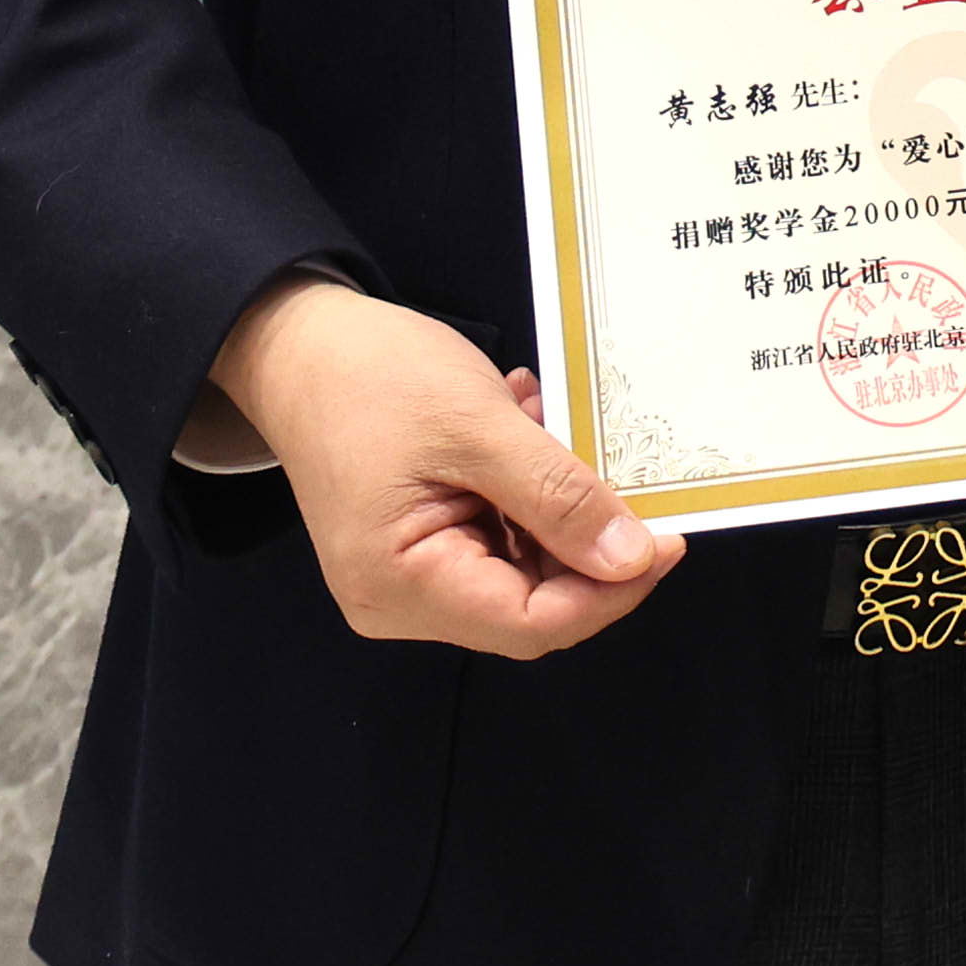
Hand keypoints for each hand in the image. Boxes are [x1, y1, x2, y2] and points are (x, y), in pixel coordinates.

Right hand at [197, 278, 683, 660]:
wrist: (296, 341)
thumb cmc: (370, 377)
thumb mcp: (476, 427)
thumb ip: (556, 497)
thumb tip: (633, 559)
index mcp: (403, 587)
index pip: (533, 624)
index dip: (611, 590)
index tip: (669, 537)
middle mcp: (401, 601)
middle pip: (532, 603)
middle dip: (588, 542)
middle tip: (627, 471)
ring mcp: (407, 576)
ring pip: (522, 566)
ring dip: (558, 503)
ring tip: (554, 424)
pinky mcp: (418, 543)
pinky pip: (497, 535)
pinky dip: (528, 488)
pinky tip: (528, 423)